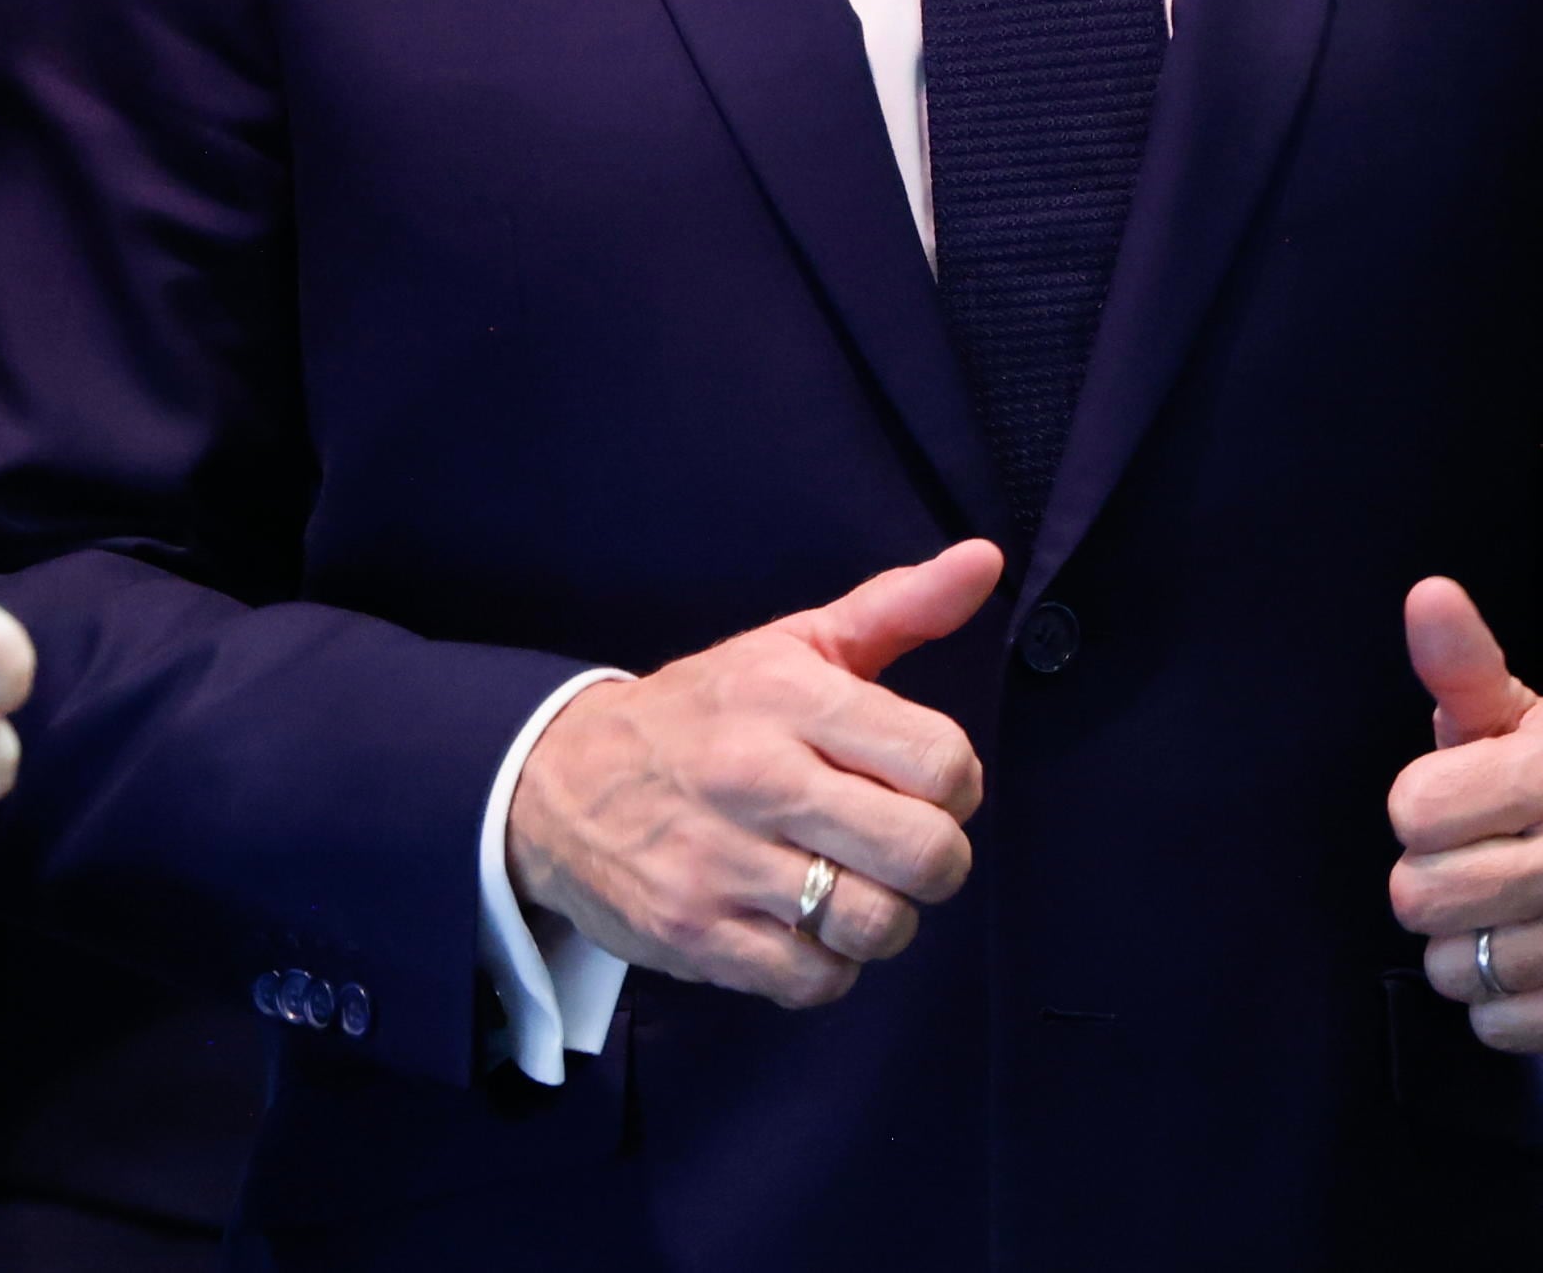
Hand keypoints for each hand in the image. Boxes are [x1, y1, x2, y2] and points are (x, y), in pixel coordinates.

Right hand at [507, 538, 1001, 1008]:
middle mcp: (757, 778)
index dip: (956, 785)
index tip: (925, 786)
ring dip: (884, 917)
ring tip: (854, 888)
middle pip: (923, 854)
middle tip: (904, 849)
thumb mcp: (793, 645)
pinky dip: (828, 965)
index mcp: (790, 696)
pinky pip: (815, 981)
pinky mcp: (695, 936)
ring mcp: (721, 863)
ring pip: (876, 925)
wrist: (556, 782)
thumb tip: (986, 561)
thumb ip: (898, 606)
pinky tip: (806, 927)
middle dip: (937, 860)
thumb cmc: (702, 713)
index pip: (940, 760)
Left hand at [1385, 574, 1542, 1049]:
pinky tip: (1540, 961)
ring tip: (1512, 916)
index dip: (1423, 811)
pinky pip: (1495, 1026)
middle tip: (1479, 868)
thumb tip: (1426, 593)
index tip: (1462, 807)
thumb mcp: (1517, 720)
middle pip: (1420, 897)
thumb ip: (1462, 664)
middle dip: (1432, 886)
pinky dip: (1503, 1004)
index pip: (1412, 809)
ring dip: (1466, 950)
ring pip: (1454, 969)